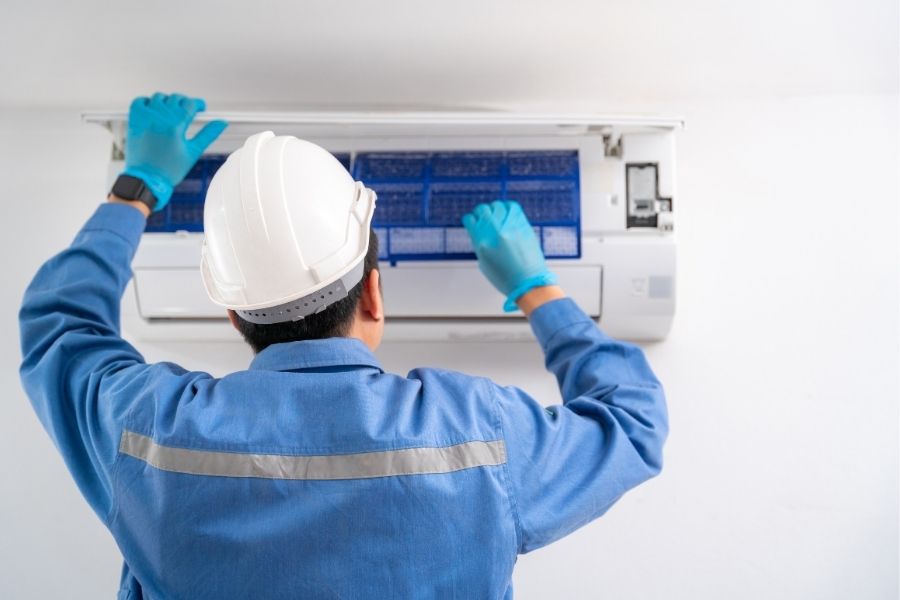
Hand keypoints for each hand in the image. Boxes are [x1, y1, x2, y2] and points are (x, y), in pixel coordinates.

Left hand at [122, 92, 226, 211]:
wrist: (147, 178)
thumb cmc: (170, 169)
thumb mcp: (193, 152)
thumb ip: (208, 134)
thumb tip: (221, 123)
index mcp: (176, 126)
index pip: (189, 104)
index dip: (198, 104)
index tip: (200, 107)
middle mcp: (160, 119)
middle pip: (175, 98)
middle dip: (184, 102)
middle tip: (187, 110)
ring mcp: (146, 119)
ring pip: (158, 97)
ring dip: (167, 101)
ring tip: (171, 111)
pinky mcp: (134, 121)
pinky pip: (139, 101)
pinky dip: (147, 102)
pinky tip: (153, 110)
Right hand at [462, 201, 557, 311]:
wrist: (528, 282)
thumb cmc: (507, 278)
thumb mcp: (484, 263)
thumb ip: (480, 244)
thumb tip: (481, 232)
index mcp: (482, 243)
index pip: (470, 220)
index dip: (470, 219)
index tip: (472, 220)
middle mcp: (494, 232)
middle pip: (482, 210)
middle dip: (480, 212)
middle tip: (483, 216)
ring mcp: (510, 227)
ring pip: (497, 205)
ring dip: (494, 208)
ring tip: (496, 214)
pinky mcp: (522, 225)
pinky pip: (512, 207)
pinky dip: (507, 207)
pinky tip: (507, 212)